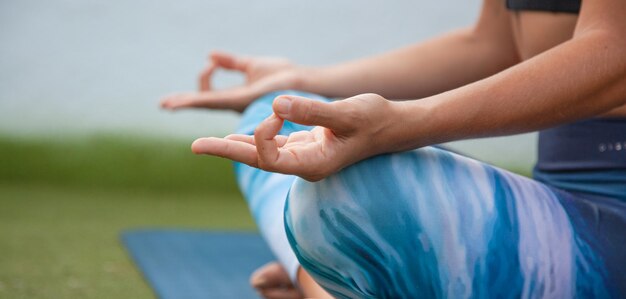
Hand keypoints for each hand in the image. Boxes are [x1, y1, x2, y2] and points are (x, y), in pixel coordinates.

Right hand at [160, 51, 302, 112]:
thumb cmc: (282, 76)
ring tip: (168, 103)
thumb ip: (233, 63)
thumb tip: (211, 55)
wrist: (301, 80)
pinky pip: (215, 100)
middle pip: (203, 103)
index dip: (203, 79)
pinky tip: (184, 100)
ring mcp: (238, 104)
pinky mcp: (243, 101)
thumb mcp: (252, 65)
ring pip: (205, 104)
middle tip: (164, 104)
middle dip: (183, 103)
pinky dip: (198, 100)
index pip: (210, 95)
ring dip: (186, 102)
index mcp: (236, 97)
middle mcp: (235, 104)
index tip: (211, 61)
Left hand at [191, 93, 396, 180]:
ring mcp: (305, 156)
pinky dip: (255, 138)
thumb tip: (275, 105)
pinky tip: (239, 136)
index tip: (276, 110)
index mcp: (313, 165)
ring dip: (235, 146)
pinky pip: (274, 145)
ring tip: (205, 144)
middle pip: (256, 161)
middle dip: (225, 151)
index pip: (270, 158)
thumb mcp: (345, 114)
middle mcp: (305, 165)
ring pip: (263, 153)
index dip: (262, 133)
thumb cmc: (375, 120)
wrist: (393, 126)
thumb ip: (311, 111)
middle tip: (194, 146)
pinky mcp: (307, 145)